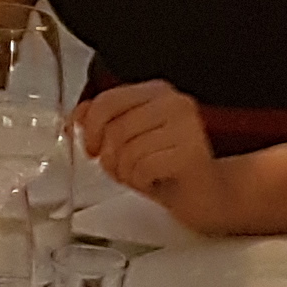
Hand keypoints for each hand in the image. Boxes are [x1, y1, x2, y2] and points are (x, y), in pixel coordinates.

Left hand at [75, 79, 222, 227]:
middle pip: (114, 129)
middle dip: (110, 158)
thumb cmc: (167, 167)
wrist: (210, 195)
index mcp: (157, 91)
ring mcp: (186, 126)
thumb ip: (103, 122)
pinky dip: (141, 182)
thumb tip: (75, 116)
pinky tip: (156, 182)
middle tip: (123, 170)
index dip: (90, 128)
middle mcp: (174, 102)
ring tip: (143, 176)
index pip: (107, 100)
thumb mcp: (129, 140)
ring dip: (127, 173)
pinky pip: (143, 168)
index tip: (90, 147)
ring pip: (127, 150)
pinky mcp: (191, 152)